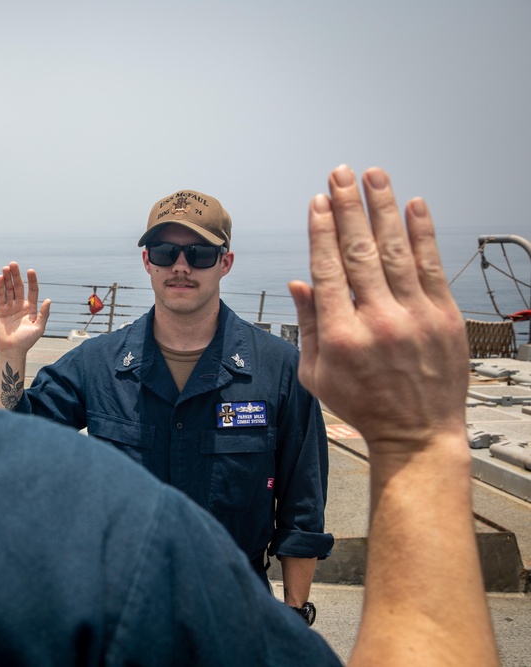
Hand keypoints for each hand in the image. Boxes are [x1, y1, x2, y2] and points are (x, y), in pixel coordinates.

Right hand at [0, 261, 50, 352]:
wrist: (12, 350)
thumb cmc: (27, 341)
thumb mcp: (38, 328)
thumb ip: (44, 314)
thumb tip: (48, 300)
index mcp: (31, 308)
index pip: (32, 290)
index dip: (32, 281)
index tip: (30, 271)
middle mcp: (21, 305)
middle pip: (19, 286)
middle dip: (16, 275)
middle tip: (13, 264)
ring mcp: (10, 307)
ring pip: (9, 289)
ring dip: (7, 279)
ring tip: (6, 268)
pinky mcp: (0, 310)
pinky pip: (0, 297)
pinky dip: (0, 287)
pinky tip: (0, 278)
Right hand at [288, 166, 468, 453]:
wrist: (418, 433)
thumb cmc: (362, 405)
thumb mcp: (316, 374)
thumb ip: (307, 326)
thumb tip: (299, 282)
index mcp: (340, 336)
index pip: (328, 269)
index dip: (321, 231)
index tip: (318, 201)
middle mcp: (377, 321)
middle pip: (359, 251)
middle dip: (348, 207)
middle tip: (340, 174)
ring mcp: (414, 317)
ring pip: (396, 250)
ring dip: (384, 208)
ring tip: (374, 176)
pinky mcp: (444, 317)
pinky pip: (431, 266)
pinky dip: (422, 233)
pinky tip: (414, 205)